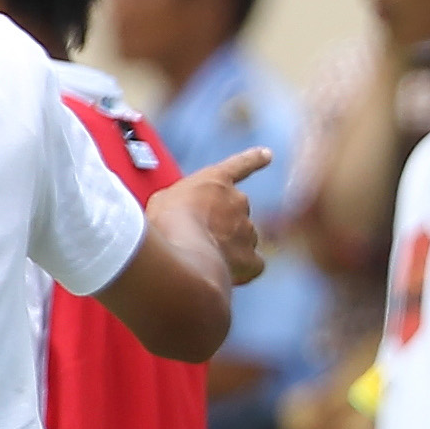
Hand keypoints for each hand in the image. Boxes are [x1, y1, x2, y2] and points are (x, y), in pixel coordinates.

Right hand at [165, 150, 274, 286]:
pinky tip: (224, 274)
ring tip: (199, 257)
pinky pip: (251, 265)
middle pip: (235, 213)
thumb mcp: (162, 201)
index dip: (253, 160)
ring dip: (227, 248)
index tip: (267, 154)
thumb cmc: (163, 225)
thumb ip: (182, 202)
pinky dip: (241, 270)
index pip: (239, 166)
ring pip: (242, 240)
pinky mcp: (250, 258)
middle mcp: (238, 202)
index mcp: (215, 181)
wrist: (179, 254)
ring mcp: (248, 230)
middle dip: (221, 225)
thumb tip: (181, 217)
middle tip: (195, 238)